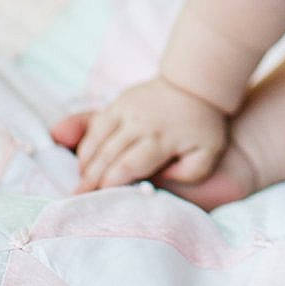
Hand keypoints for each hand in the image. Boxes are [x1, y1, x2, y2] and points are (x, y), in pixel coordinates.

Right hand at [50, 76, 229, 192]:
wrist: (198, 85)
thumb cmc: (203, 126)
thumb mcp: (208, 153)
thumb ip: (189, 173)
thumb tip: (160, 181)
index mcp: (161, 138)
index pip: (128, 165)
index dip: (110, 183)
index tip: (100, 200)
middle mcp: (140, 122)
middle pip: (108, 154)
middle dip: (91, 178)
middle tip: (76, 199)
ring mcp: (127, 108)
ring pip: (97, 138)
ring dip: (85, 162)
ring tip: (80, 182)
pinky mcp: (120, 100)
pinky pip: (97, 123)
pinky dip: (86, 143)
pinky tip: (84, 160)